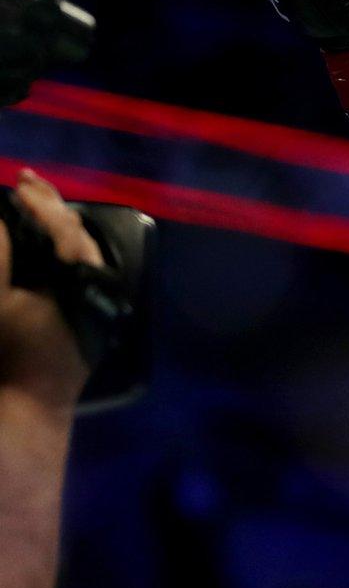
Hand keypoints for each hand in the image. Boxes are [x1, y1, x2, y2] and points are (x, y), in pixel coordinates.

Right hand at [0, 169, 100, 396]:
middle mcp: (100, 290)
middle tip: (30, 182)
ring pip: (85, 255)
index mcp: (81, 280)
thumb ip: (2, 256)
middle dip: (53, 208)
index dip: (42, 203)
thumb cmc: (10, 351)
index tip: (20, 183)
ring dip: (60, 228)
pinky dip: (65, 253)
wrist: (29, 406)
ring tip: (39, 204)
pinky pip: (84, 274)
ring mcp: (100, 307)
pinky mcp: (93, 321)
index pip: (65, 229)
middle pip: (81, 239)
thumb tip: (3, 225)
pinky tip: (49, 245)